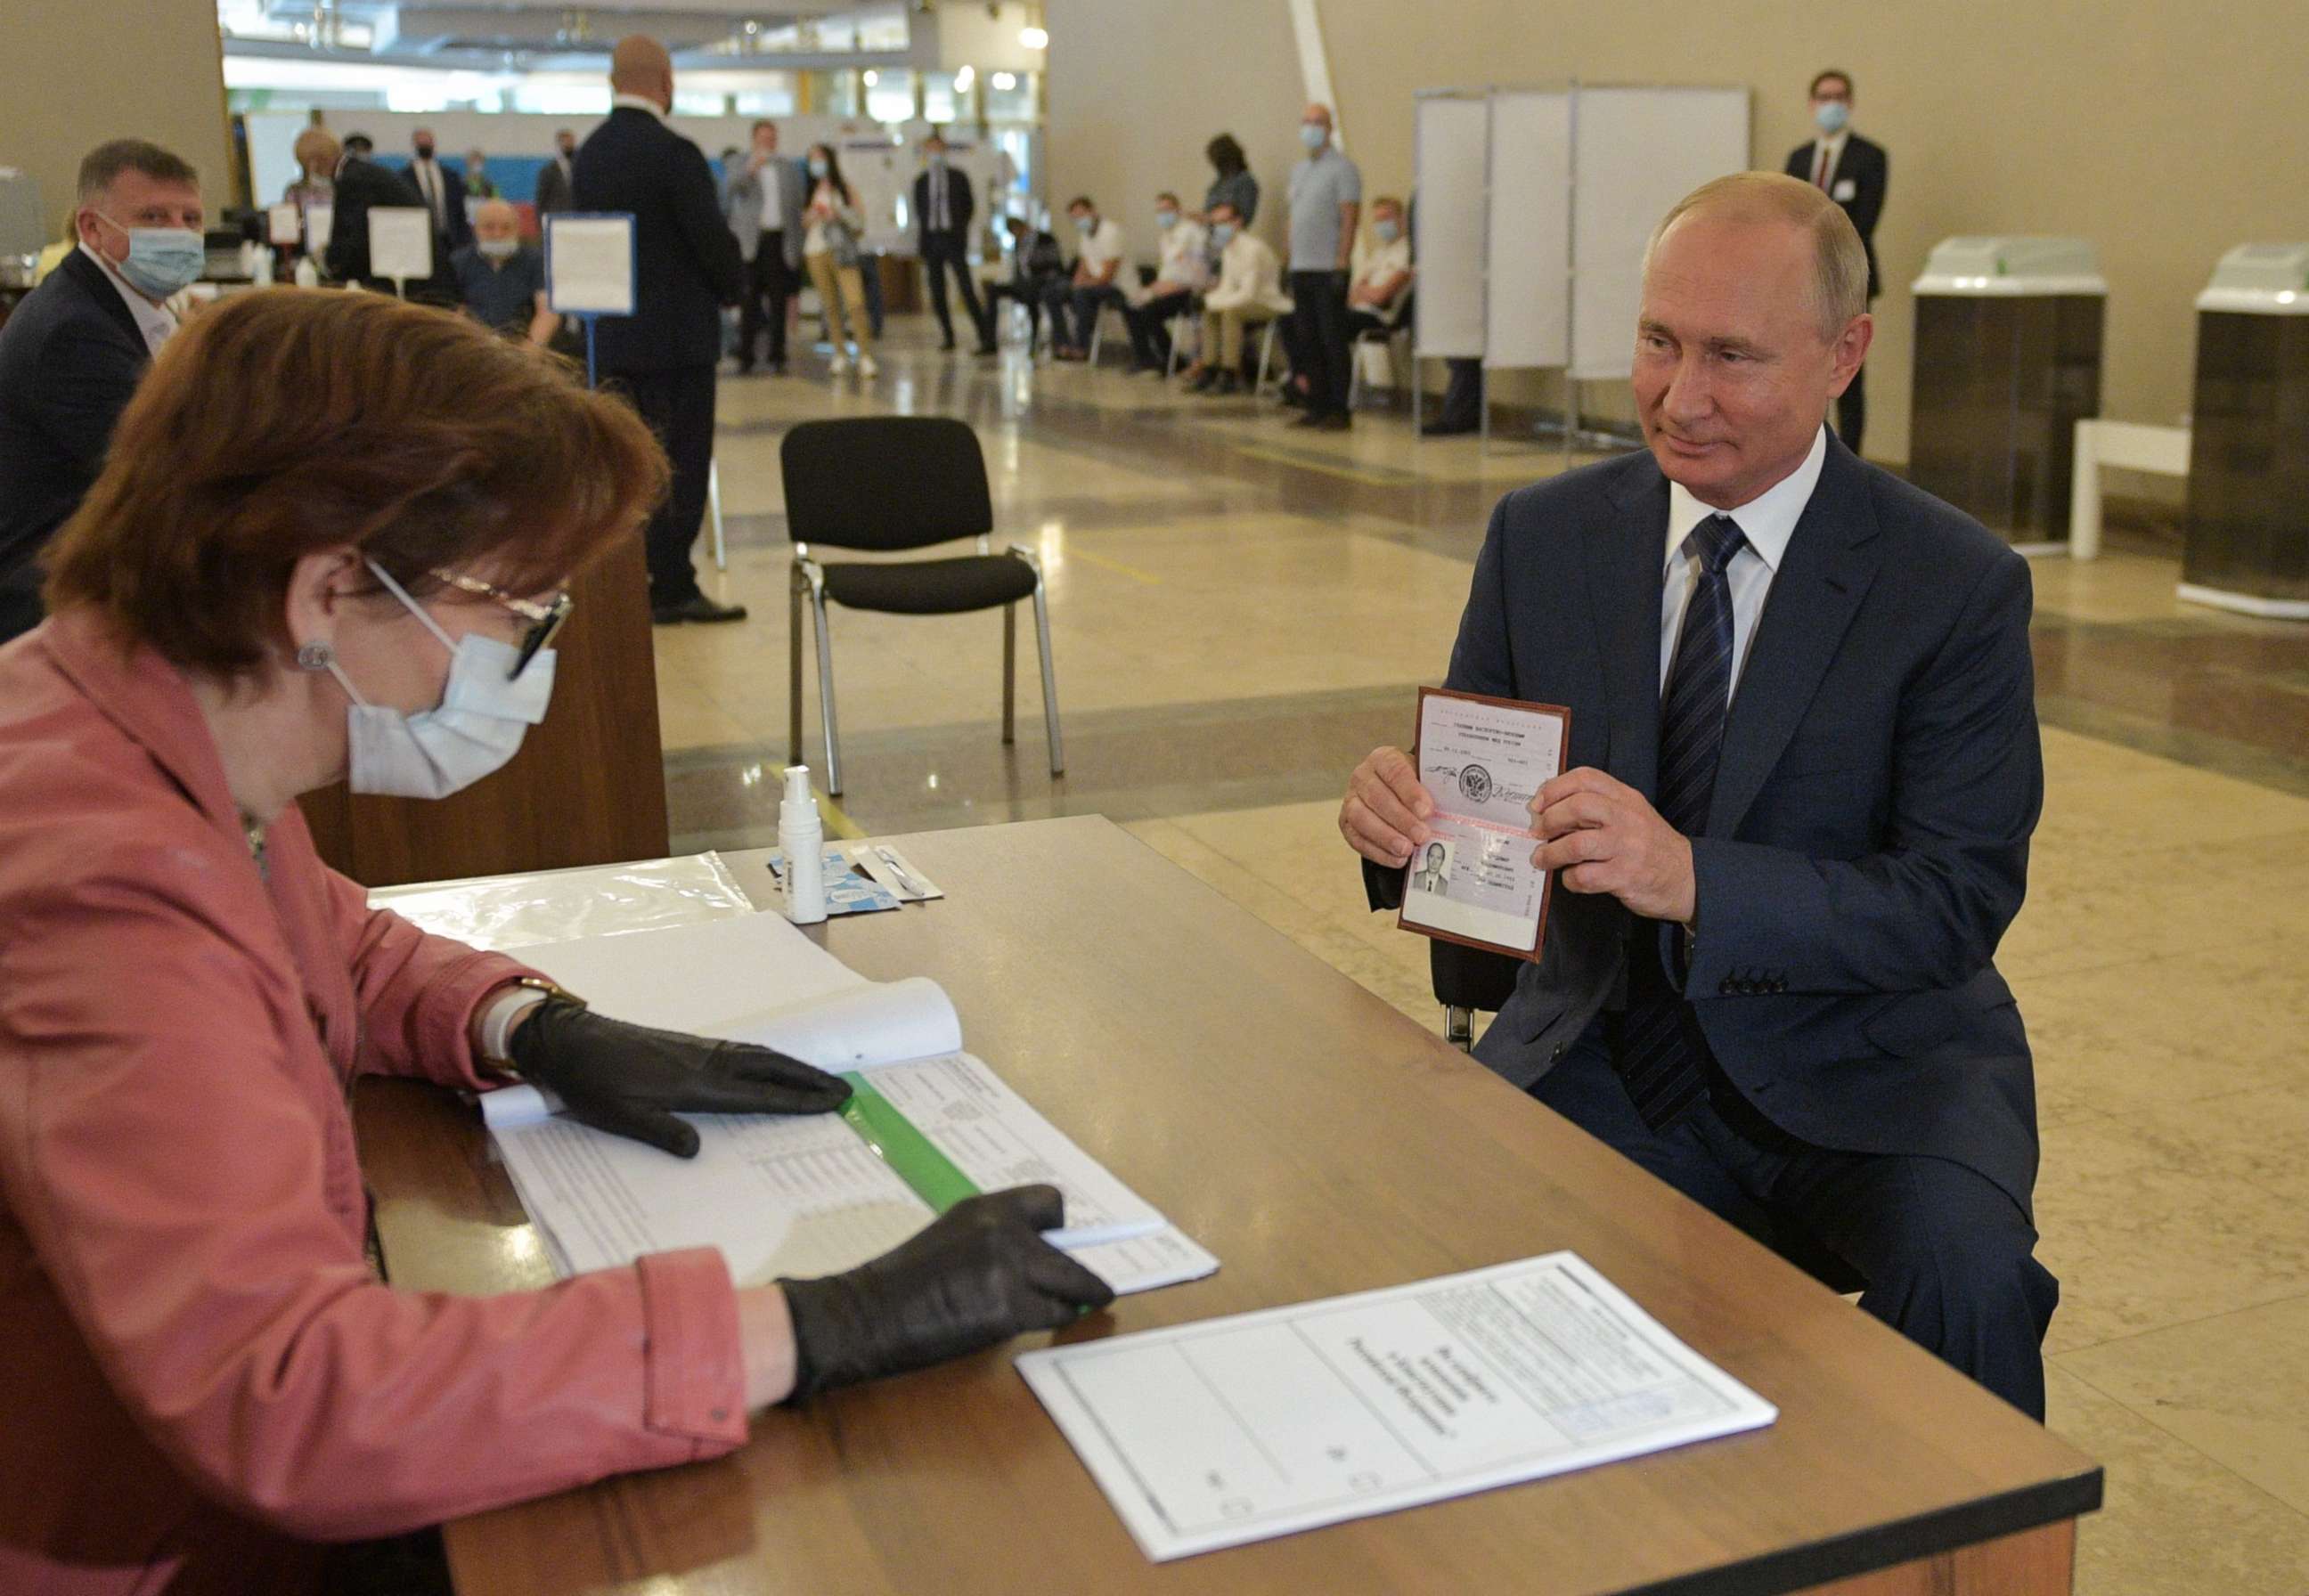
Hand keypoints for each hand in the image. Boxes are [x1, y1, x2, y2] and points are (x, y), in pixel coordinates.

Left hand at [507, 999, 851, 1157]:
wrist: (569, 1041)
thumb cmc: (591, 1083)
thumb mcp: (618, 1115)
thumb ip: (660, 1131)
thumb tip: (698, 1152)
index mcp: (694, 1084)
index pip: (758, 1095)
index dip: (797, 1100)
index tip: (832, 1102)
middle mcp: (705, 1062)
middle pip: (770, 1068)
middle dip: (808, 1080)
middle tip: (843, 1090)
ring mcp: (699, 1050)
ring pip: (758, 1056)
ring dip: (793, 1067)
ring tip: (820, 1078)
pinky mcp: (688, 1046)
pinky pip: (742, 1051)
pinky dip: (769, 1058)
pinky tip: (771, 1064)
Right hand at [779, 1185, 1113, 1400]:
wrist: (866, 1314)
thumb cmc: (900, 1284)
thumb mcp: (950, 1238)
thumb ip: (993, 1241)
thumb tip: (1039, 1260)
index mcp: (985, 1208)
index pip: (1051, 1201)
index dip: (1061, 1228)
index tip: (1062, 1246)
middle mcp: (1003, 1229)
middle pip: (1071, 1251)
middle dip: (1083, 1275)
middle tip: (1093, 1290)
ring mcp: (1009, 1267)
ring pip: (1070, 1287)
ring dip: (1068, 1303)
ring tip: (1060, 1312)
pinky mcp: (1008, 1307)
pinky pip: (1051, 1316)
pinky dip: (1048, 1324)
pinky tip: (1028, 1326)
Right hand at [1338, 745, 1433, 867]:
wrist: (1395, 794)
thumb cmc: (1414, 786)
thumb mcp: (1425, 779)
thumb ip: (1434, 789)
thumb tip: (1452, 809)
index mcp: (1383, 759)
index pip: (1395, 772)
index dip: (1410, 792)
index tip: (1426, 811)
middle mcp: (1362, 776)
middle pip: (1377, 797)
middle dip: (1401, 819)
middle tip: (1422, 835)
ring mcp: (1351, 800)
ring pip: (1362, 818)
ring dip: (1386, 837)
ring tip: (1407, 850)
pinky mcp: (1346, 823)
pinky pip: (1357, 839)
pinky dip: (1378, 852)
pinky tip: (1397, 860)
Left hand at [1529, 767, 1695, 922]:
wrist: (1687, 876)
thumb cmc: (1649, 845)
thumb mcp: (1630, 814)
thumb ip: (1597, 807)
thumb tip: (1548, 811)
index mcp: (1625, 798)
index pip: (1586, 778)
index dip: (1554, 788)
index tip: (1537, 804)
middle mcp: (1627, 818)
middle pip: (1578, 806)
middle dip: (1549, 819)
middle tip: (1538, 832)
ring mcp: (1627, 848)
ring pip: (1576, 844)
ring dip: (1551, 853)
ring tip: (1542, 859)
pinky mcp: (1625, 876)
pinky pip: (1585, 876)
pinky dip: (1569, 879)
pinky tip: (1571, 878)